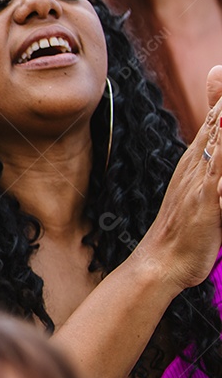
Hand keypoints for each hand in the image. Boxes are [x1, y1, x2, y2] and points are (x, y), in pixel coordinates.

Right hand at [136, 68, 221, 292]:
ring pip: (221, 139)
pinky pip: (221, 172)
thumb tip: (215, 136)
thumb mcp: (201, 190)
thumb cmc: (185, 230)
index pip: (217, 116)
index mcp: (199, 159)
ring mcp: (201, 179)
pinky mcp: (208, 200)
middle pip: (220, 119)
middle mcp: (198, 163)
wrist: (161, 261)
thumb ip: (212, 161)